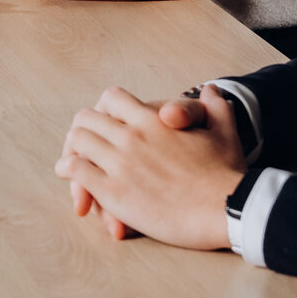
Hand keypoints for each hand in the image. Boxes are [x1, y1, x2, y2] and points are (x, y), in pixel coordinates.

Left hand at [55, 85, 244, 249]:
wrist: (226, 208)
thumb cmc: (226, 172)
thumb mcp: (224, 130)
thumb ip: (215, 106)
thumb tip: (212, 89)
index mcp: (154, 119)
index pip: (111, 98)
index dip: (104, 110)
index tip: (105, 124)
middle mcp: (132, 135)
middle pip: (87, 118)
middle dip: (82, 130)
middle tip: (83, 146)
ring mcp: (121, 163)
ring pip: (78, 142)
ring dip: (72, 151)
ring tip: (71, 165)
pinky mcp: (115, 192)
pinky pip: (77, 172)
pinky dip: (70, 173)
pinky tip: (74, 182)